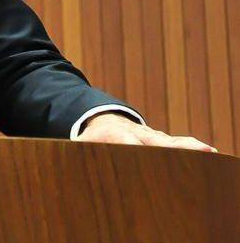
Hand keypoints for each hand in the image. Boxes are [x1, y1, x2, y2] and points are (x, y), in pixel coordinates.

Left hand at [75, 113, 216, 151]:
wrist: (103, 117)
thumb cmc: (92, 136)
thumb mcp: (82, 142)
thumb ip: (78, 151)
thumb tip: (66, 159)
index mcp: (115, 133)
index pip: (125, 141)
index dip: (133, 148)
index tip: (142, 154)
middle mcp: (137, 132)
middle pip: (154, 140)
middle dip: (169, 147)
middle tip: (184, 152)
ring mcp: (151, 135)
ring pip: (171, 141)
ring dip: (188, 147)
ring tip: (206, 152)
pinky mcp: (161, 140)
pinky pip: (178, 143)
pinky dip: (193, 148)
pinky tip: (209, 154)